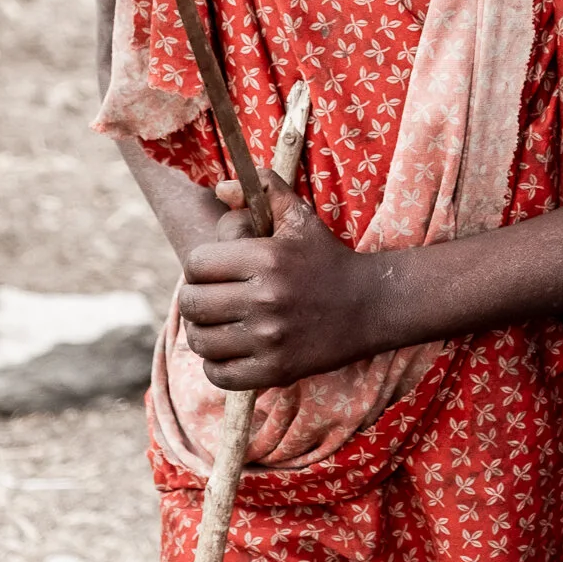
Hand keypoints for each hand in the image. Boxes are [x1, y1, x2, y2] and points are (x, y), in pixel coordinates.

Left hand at [179, 173, 380, 389]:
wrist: (370, 305)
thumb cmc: (326, 257)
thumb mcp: (299, 216)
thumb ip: (262, 187)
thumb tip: (220, 187)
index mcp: (267, 257)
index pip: (196, 264)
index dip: (197, 266)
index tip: (210, 271)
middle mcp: (266, 298)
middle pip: (192, 303)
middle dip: (194, 298)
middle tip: (208, 298)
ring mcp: (270, 338)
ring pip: (201, 340)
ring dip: (202, 332)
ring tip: (216, 324)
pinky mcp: (276, 370)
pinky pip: (220, 374)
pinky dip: (216, 365)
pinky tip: (229, 350)